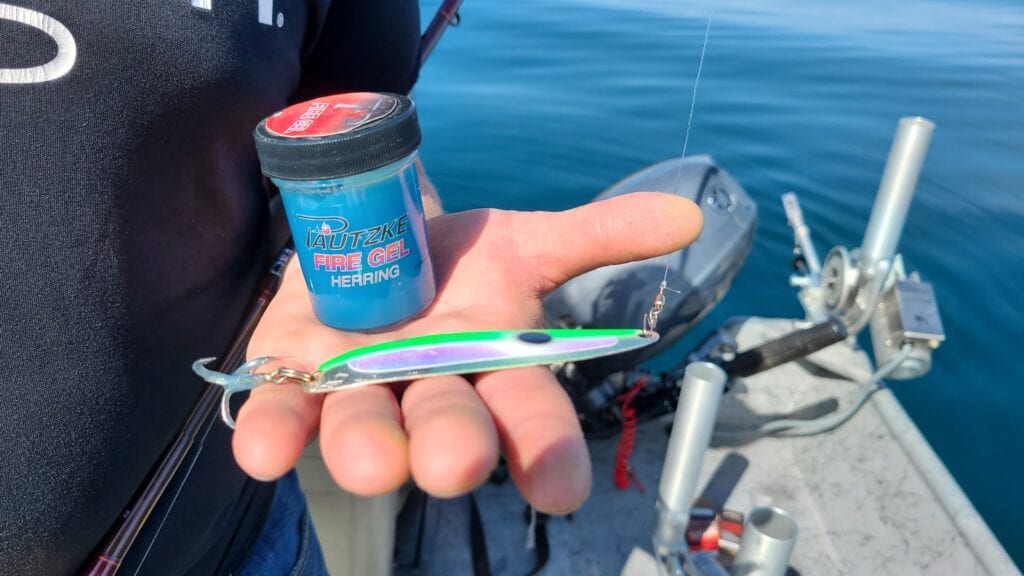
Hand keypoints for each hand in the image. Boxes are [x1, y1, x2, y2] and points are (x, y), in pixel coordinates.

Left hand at [233, 192, 701, 512]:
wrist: (369, 244)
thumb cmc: (455, 261)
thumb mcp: (522, 240)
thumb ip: (596, 234)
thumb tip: (684, 215)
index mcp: (493, 367)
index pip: (531, 418)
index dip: (547, 454)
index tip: (562, 491)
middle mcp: (431, 393)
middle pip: (451, 429)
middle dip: (454, 445)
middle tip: (456, 462)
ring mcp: (360, 392)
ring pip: (367, 429)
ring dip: (368, 446)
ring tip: (369, 459)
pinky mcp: (293, 379)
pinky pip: (280, 414)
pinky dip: (271, 433)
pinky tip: (263, 449)